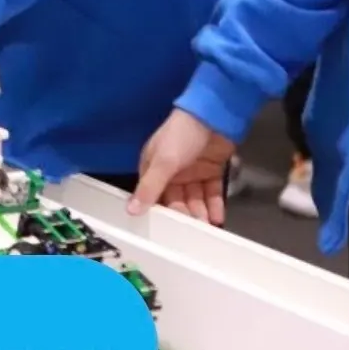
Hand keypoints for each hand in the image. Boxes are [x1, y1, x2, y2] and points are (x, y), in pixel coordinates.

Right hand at [129, 107, 236, 224]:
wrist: (213, 116)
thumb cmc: (181, 136)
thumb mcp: (163, 162)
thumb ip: (149, 188)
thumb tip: (130, 210)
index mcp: (153, 166)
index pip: (153, 194)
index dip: (160, 211)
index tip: (166, 231)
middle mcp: (171, 171)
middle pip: (176, 199)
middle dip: (184, 215)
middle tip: (193, 233)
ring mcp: (192, 171)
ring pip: (194, 197)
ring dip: (200, 212)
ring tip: (207, 228)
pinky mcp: (211, 170)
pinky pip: (211, 192)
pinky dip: (214, 204)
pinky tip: (218, 217)